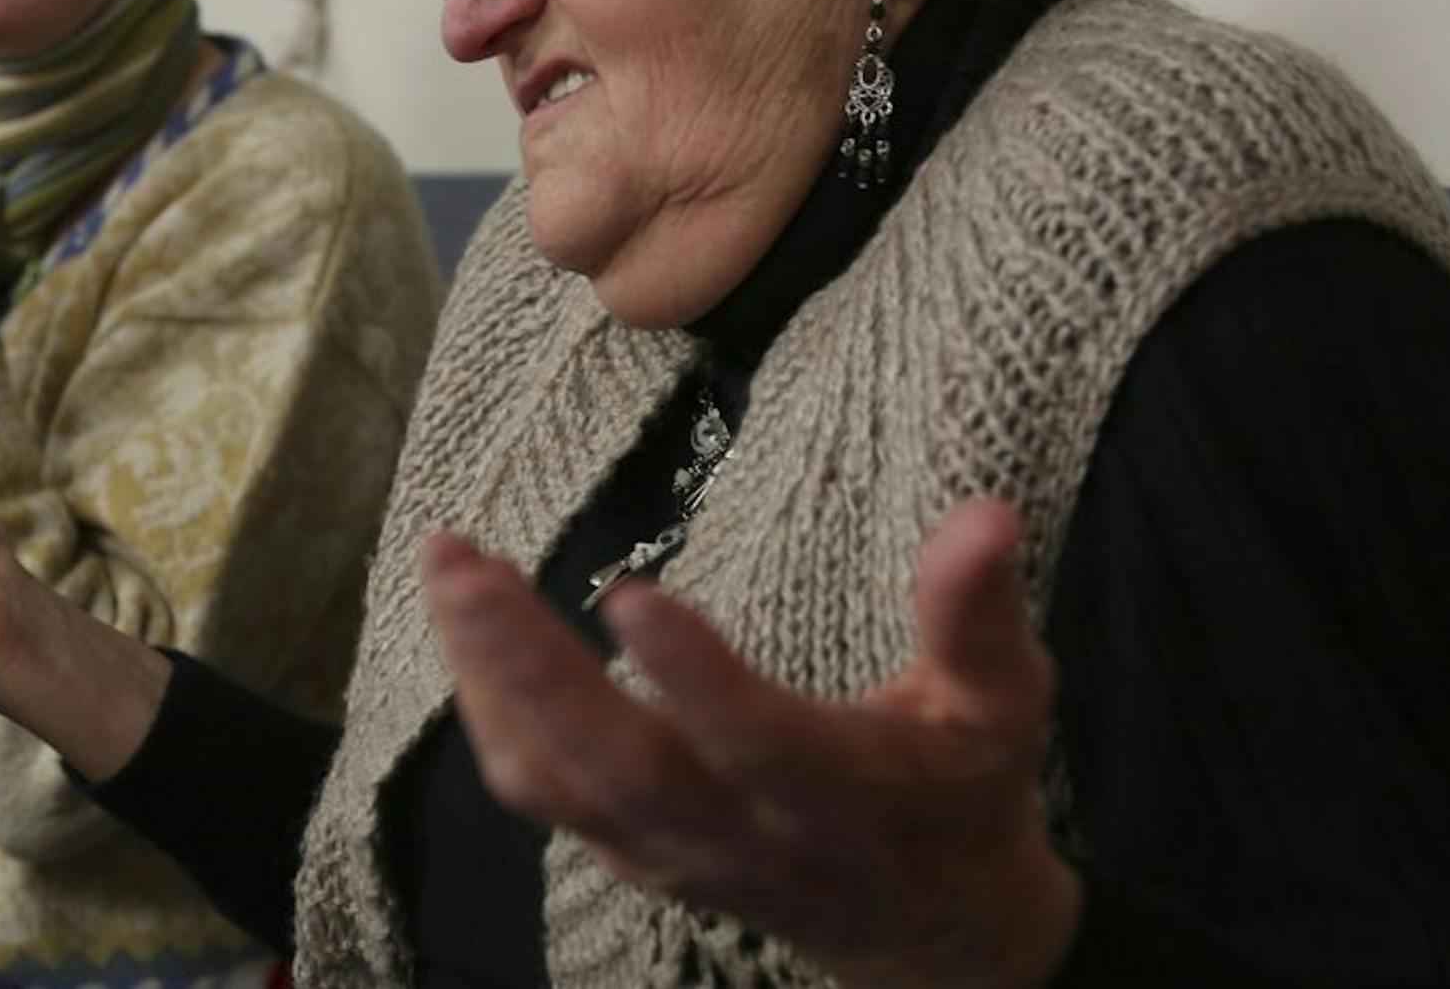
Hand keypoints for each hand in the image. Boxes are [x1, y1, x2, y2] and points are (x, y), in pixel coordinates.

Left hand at [424, 500, 1080, 988]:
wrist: (931, 937)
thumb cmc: (964, 797)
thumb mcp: (1001, 710)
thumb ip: (977, 618)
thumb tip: (985, 513)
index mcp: (840, 799)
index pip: (759, 745)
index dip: (697, 679)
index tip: (630, 592)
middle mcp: (738, 836)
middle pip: (619, 766)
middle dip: (530, 667)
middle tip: (463, 565)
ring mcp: (670, 853)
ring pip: (557, 781)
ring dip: (487, 677)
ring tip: (449, 566)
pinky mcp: (629, 851)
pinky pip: (540, 792)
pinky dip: (490, 712)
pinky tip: (465, 626)